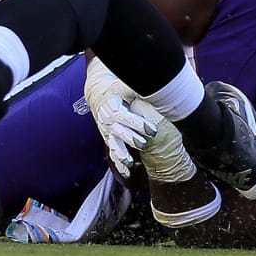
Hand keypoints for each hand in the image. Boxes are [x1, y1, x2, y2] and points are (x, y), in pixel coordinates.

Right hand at [83, 57, 151, 176]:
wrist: (98, 95)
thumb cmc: (116, 90)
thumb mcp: (125, 85)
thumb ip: (138, 87)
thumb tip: (157, 83)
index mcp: (113, 108)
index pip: (125, 117)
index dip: (138, 124)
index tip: (151, 129)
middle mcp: (108, 122)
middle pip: (119, 132)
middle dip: (131, 138)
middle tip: (143, 143)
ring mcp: (108, 133)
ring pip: (114, 145)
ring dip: (121, 154)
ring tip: (129, 162)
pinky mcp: (109, 140)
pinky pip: (113, 154)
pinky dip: (119, 164)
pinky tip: (128, 172)